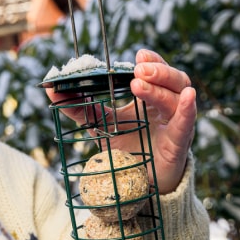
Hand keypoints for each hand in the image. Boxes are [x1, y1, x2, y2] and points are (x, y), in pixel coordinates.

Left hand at [46, 49, 195, 193]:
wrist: (139, 185)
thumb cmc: (126, 150)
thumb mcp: (100, 125)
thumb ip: (79, 108)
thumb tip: (51, 89)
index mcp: (151, 98)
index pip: (158, 71)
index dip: (153, 60)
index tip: (138, 54)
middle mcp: (167, 106)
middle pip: (173, 79)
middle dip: (157, 70)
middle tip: (138, 69)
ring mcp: (175, 123)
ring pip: (178, 97)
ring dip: (161, 88)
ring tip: (141, 83)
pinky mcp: (179, 143)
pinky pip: (187, 122)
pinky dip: (188, 109)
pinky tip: (188, 97)